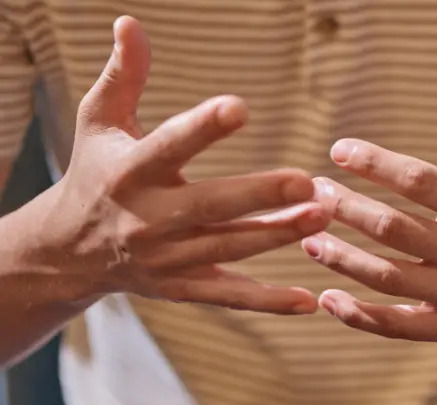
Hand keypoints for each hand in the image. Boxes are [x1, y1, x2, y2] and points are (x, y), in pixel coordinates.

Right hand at [24, 17, 327, 313]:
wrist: (69, 251)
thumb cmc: (96, 172)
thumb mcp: (100, 122)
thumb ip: (123, 76)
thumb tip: (130, 23)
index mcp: (130, 172)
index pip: (168, 146)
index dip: (201, 128)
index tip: (239, 107)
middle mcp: (149, 219)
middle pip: (211, 207)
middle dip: (261, 195)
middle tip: (309, 182)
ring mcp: (167, 258)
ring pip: (229, 249)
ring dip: (278, 236)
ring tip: (323, 215)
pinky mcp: (181, 287)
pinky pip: (228, 297)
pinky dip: (268, 301)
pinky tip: (308, 299)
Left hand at [302, 71, 436, 343]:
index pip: (420, 181)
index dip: (376, 163)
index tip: (341, 149)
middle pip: (393, 229)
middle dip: (347, 208)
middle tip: (316, 191)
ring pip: (388, 278)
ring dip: (343, 259)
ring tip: (309, 237)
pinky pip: (402, 328)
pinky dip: (362, 318)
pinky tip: (329, 301)